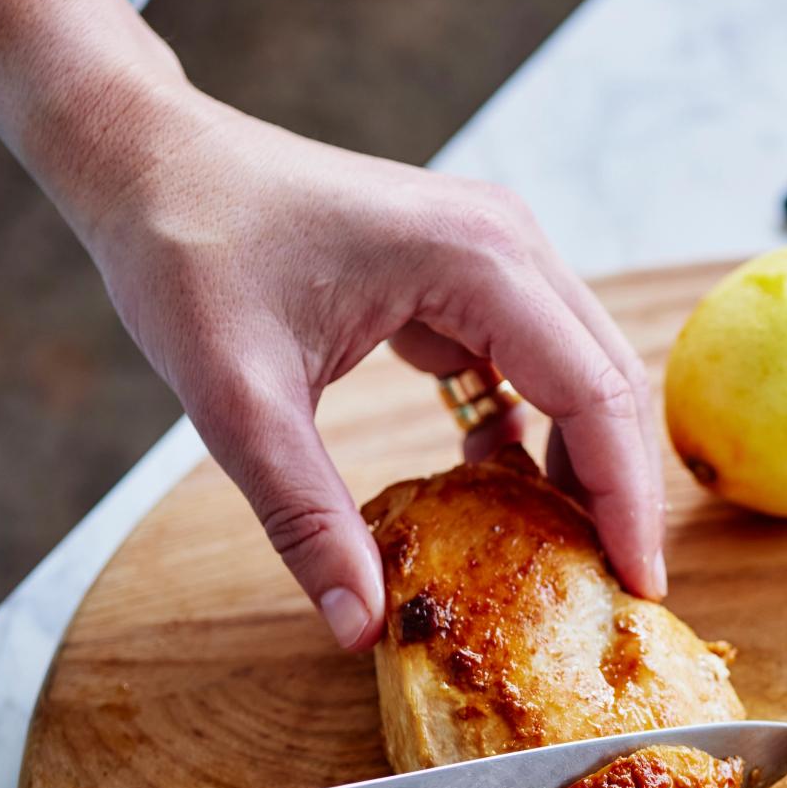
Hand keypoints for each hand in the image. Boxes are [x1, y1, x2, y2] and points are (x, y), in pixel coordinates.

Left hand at [0, 0, 664, 650]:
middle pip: (610, 383)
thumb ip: (305, 517)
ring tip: (570, 552)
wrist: (147, 160)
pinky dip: (537, 429)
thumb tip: (358, 627)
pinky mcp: (471, 272)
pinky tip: (505, 491)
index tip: (638, 585)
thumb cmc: (186, 252)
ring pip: (584, 372)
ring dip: (583, 461)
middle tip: (619, 589)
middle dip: (620, 492)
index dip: (624, 498)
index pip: (595, 394)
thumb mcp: (236, 400)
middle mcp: (509, 244)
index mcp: (477, 260)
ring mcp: (496, 252)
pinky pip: (535, 361)